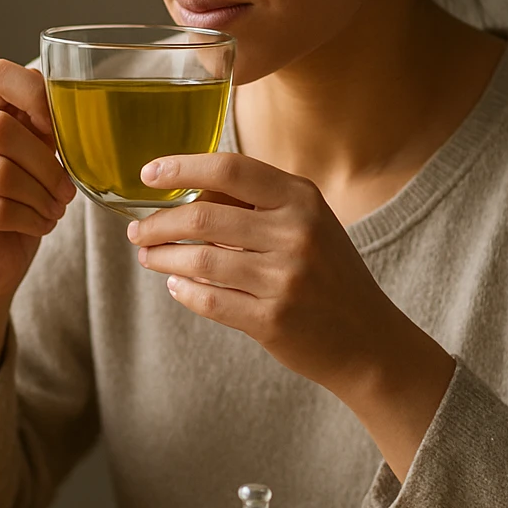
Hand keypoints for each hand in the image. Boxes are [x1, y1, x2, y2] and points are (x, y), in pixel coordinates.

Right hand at [0, 59, 76, 305]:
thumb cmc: (20, 191)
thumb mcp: (37, 148)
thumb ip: (45, 122)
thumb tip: (73, 108)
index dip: (34, 95)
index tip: (56, 128)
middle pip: (0, 129)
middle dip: (45, 162)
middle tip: (67, 188)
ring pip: (1, 173)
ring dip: (42, 195)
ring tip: (56, 207)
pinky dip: (32, 219)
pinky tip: (41, 224)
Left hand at [127, 154, 453, 429]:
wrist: (369, 340)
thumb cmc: (330, 275)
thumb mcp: (309, 224)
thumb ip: (259, 205)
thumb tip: (190, 191)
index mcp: (302, 200)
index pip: (230, 169)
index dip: (182, 167)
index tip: (149, 174)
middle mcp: (295, 234)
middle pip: (203, 216)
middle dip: (159, 223)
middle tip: (138, 230)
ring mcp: (284, 279)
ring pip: (199, 261)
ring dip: (163, 258)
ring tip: (149, 258)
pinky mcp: (272, 320)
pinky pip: (209, 300)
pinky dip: (184, 292)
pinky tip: (176, 286)